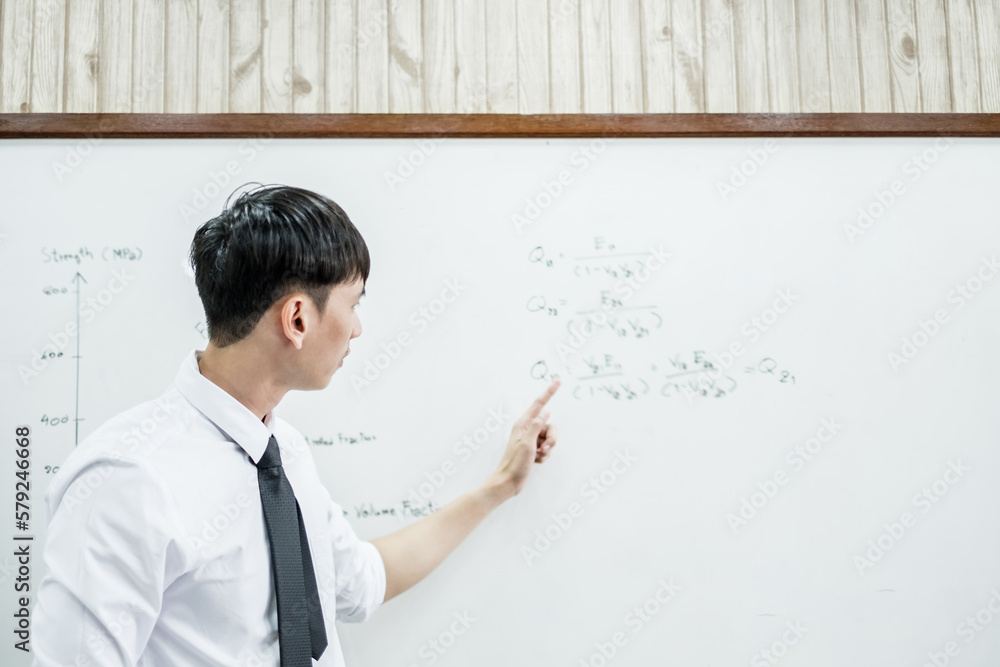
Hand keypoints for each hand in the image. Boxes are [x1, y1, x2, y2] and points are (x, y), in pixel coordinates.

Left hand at [490, 379, 560, 497]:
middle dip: (552, 438)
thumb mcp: (527, 444)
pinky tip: (535, 462)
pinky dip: (544, 456)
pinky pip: (547, 449)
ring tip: (537, 457)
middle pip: (550, 426)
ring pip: (550, 439)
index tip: (558, 381)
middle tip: (543, 448)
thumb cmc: (515, 464)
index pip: (539, 404)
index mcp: (523, 424)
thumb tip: (546, 412)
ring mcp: (531, 440)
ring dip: (547, 450)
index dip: (549, 392)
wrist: (508, 483)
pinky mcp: (533, 450)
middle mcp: (527, 430)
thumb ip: (537, 426)